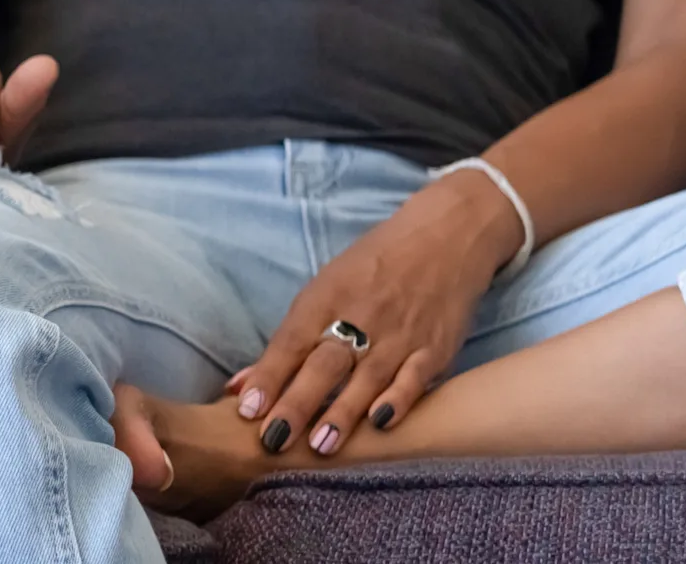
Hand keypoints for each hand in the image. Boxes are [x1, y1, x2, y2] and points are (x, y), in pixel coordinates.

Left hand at [228, 173, 524, 454]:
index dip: (268, 376)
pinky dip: (398, 401)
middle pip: (324, 364)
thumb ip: (287, 343)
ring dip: (342, 413)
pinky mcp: (435, 347)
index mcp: (326, 297)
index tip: (246, 410)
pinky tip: (380, 425)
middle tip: (274, 439)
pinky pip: (415, 378)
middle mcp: (361, 315)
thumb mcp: (324, 290)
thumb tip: (240, 388)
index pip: (291, 342)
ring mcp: (400, 333)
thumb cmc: (372, 268)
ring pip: (367, 378)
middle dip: (298, 403)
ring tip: (320, 446)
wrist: (446, 238)